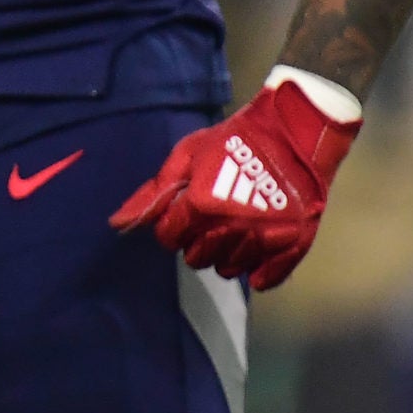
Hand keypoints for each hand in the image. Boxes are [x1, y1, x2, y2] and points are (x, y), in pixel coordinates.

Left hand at [109, 68, 361, 291]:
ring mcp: (264, 240)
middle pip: (196, 258)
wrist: (293, 132)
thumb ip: (154, 192)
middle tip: (207, 219)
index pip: (169, 238)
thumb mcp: (187, 156)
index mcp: (202, 206)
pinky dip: (257, 270)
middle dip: (195, 241)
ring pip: (228, 270)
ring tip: (232, 228)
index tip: (182, 212)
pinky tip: (254, 250)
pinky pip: (265, 280)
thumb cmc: (233, 140)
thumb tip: (118, 223)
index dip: (171, 225)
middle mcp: (231, 229)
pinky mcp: (292, 246)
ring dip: (224, 254)